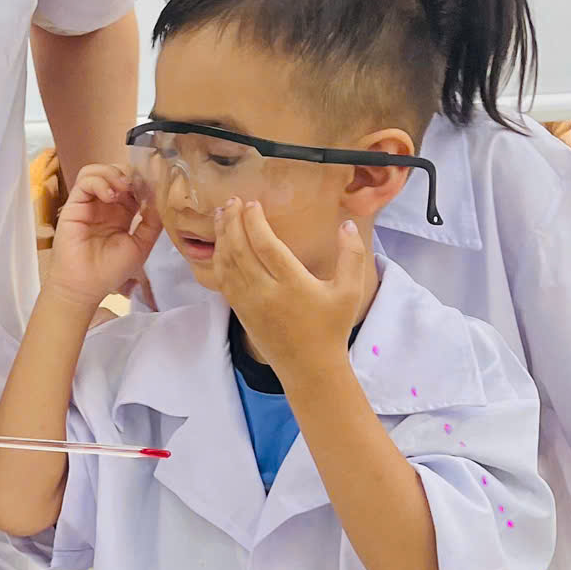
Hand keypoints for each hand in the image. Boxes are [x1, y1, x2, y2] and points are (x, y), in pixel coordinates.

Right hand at [47, 165, 153, 309]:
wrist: (84, 286)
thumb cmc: (110, 271)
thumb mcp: (141, 245)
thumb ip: (152, 222)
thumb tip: (160, 197)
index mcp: (121, 213)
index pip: (133, 186)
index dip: (144, 181)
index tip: (155, 184)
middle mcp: (105, 205)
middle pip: (116, 173)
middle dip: (130, 174)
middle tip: (138, 186)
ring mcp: (89, 203)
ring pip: (98, 171)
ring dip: (113, 174)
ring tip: (123, 189)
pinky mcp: (74, 204)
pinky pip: (85, 180)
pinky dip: (100, 181)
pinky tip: (110, 196)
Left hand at [211, 203, 371, 379]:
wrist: (309, 367)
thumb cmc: (331, 327)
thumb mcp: (350, 291)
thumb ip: (351, 255)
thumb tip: (347, 224)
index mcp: (293, 284)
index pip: (265, 245)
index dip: (254, 221)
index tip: (252, 203)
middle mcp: (266, 293)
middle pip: (239, 250)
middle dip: (231, 222)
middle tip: (231, 201)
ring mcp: (250, 303)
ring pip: (227, 264)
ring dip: (221, 237)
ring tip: (221, 215)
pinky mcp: (241, 312)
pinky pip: (223, 280)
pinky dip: (219, 259)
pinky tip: (221, 245)